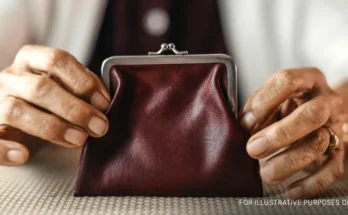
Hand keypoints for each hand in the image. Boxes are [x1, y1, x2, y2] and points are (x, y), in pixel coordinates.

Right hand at [0, 45, 109, 165]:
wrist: (13, 112)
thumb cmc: (48, 97)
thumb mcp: (65, 84)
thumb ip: (83, 87)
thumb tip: (103, 103)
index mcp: (31, 59)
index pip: (56, 60)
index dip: (83, 82)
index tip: (104, 103)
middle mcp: (11, 77)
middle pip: (40, 88)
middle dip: (74, 109)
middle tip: (99, 127)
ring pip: (17, 111)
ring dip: (52, 127)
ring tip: (79, 139)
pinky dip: (3, 149)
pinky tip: (23, 155)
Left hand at [240, 68, 344, 198]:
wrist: (325, 109)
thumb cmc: (290, 103)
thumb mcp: (274, 97)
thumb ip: (258, 106)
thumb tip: (242, 126)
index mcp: (307, 80)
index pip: (287, 81)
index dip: (263, 102)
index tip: (244, 123)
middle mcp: (326, 101)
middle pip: (311, 115)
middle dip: (279, 135)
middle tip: (253, 149)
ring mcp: (336, 126)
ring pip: (319, 144)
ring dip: (289, 162)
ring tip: (265, 173)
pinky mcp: (340, 150)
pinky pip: (332, 170)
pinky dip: (311, 184)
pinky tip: (291, 192)